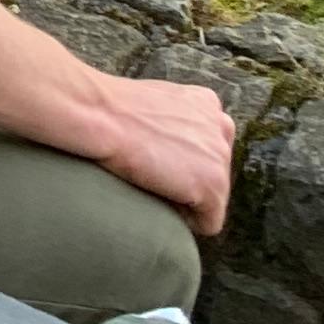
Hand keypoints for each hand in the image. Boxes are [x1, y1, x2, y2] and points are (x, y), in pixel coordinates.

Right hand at [86, 70, 233, 238]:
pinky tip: (161, 199)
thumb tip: (172, 142)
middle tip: (153, 172)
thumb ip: (174, 120)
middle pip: (214, 172)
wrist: (102, 115)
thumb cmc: (112, 110)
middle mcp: (221, 125)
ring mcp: (220, 156)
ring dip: (185, 198)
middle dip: (188, 179)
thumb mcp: (153, 104)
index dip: (183, 160)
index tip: (158, 158)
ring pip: (213, 197)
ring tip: (154, 182)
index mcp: (206, 102)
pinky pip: (209, 222)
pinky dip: (186, 221)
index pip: (208, 146)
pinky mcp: (214, 184)